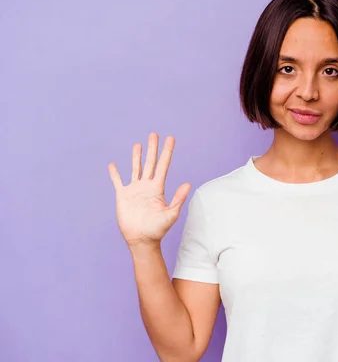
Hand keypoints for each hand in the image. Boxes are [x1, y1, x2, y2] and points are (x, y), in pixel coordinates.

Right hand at [108, 133, 191, 248]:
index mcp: (158, 188)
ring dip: (136, 157)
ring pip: (135, 168)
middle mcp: (147, 186)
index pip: (163, 165)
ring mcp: (135, 190)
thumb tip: (188, 184)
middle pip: (150, 163)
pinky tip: (113, 165)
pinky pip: (118, 181)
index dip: (167, 152)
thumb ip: (178, 199)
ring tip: (138, 144)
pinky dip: (115, 173)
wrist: (142, 240)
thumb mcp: (171, 214)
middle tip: (154, 134)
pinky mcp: (123, 196)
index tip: (171, 138)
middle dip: (153, 149)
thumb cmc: (158, 230)